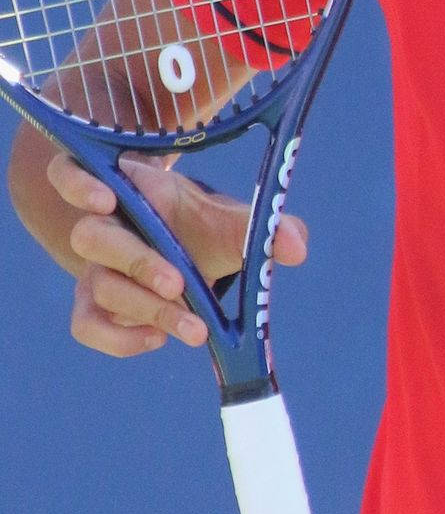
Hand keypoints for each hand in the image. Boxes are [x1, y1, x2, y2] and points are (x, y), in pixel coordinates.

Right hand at [48, 152, 307, 356]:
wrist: (186, 250)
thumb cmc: (203, 226)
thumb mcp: (235, 222)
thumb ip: (265, 228)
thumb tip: (296, 247)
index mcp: (132, 187)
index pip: (78, 173)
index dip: (81, 184)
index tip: (107, 198)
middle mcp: (104, 223)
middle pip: (92, 236)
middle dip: (136, 262)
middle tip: (178, 284)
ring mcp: (95, 266)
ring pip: (97, 285)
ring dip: (144, 309)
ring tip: (194, 329)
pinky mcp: (93, 303)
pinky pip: (86, 325)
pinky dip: (119, 339)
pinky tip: (158, 339)